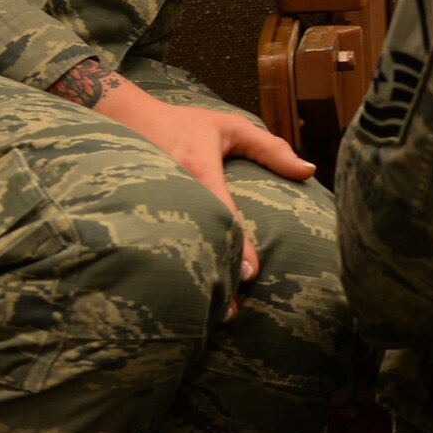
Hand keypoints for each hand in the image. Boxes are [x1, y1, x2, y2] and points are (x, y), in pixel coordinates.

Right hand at [93, 78, 316, 321]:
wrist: (123, 117)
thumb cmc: (185, 124)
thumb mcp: (230, 127)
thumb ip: (271, 149)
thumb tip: (310, 171)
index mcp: (197, 165)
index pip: (222, 208)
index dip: (236, 243)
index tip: (251, 273)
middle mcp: (171, 185)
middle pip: (194, 237)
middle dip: (212, 274)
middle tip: (230, 311)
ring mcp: (148, 200)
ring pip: (171, 246)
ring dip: (188, 280)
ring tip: (210, 315)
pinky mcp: (133, 210)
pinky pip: (153, 243)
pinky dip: (167, 268)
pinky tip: (179, 295)